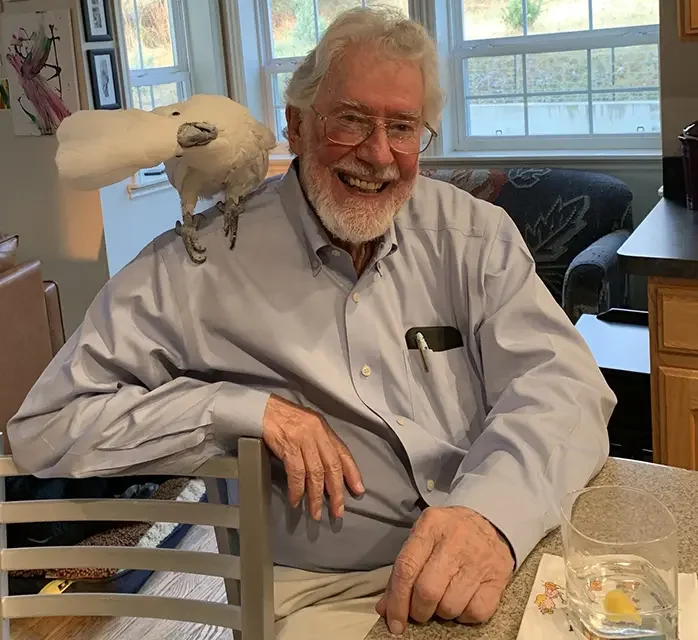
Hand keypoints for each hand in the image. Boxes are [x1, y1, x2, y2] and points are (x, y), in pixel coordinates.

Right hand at [262, 394, 363, 519]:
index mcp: (323, 428)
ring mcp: (303, 439)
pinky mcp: (288, 446)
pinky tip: (296, 500)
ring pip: (315, 473)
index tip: (359, 490)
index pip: (342, 452)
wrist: (261, 408)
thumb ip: (317, 441)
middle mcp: (317, 433)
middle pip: (332, 466)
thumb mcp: (307, 425)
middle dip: (336, 491)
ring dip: (316, 496)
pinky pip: (296, 473)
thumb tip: (326, 467)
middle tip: (338, 511)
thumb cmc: (282, 417)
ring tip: (315, 513)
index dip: (352, 473)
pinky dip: (297, 489)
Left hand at [376, 506, 513, 634]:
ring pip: (450, 606)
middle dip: (419, 611)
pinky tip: (462, 601)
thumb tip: (386, 608)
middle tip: (419, 610)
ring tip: (442, 600)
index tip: (394, 621)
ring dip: (441, 613)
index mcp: (431, 525)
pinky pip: (476, 612)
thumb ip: (404, 570)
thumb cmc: (449, 533)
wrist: (489, 522)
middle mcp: (455, 540)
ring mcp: (479, 559)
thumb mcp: (422, 538)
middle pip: (428, 591)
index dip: (397, 601)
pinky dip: (464, 616)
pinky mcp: (498, 577)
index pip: (407, 568)